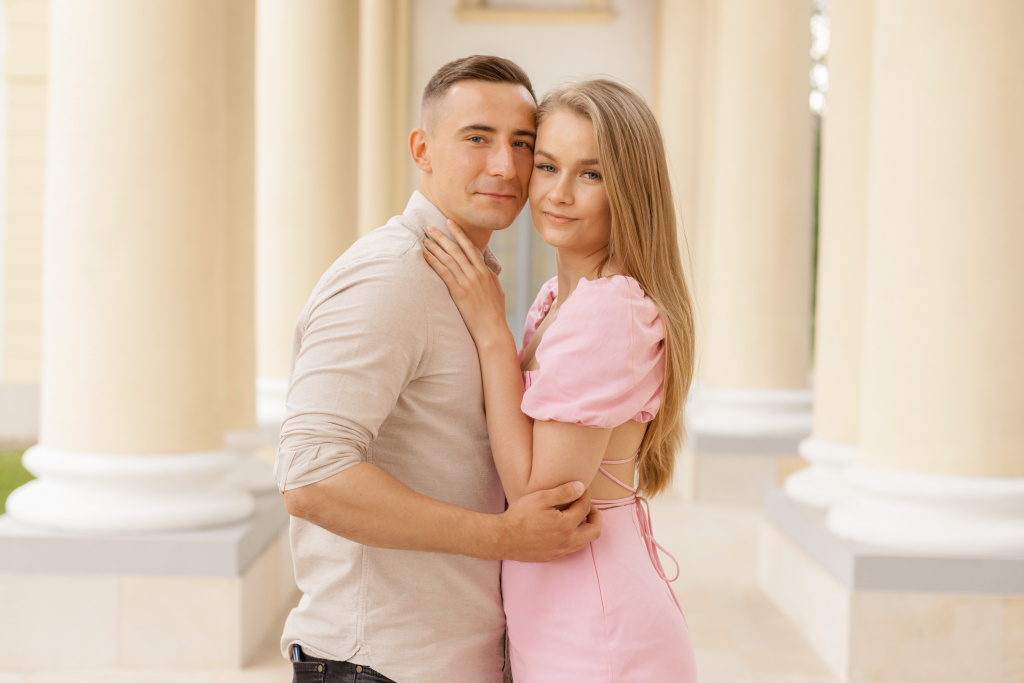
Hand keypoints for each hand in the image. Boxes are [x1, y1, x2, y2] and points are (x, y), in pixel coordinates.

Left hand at [422, 220, 506, 343]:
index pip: (470, 248)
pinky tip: (425, 255)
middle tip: (431, 227)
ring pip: (449, 259)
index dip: (459, 234)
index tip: (450, 223)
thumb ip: (491, 278)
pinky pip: (444, 273)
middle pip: (457, 249)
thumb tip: (486, 270)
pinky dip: (434, 262)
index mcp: (485, 272)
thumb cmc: (496, 314)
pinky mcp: (459, 292)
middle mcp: (476, 274)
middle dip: (443, 236)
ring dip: (435, 247)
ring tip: (425, 238)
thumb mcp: (497, 292)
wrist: (493, 330)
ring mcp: (468, 282)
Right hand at [499, 481, 602, 561]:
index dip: (586, 494)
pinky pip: (572, 548)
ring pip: (585, 542)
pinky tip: (564, 528)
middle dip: (596, 516)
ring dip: (586, 528)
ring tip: (577, 516)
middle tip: (588, 506)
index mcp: (566, 525)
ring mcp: (560, 551)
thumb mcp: (541, 498)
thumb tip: (581, 487)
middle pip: (594, 530)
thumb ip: (564, 492)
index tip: (582, 488)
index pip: (586, 507)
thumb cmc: (520, 516)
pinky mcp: (551, 557)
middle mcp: (567, 541)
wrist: (502, 538)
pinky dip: (575, 537)